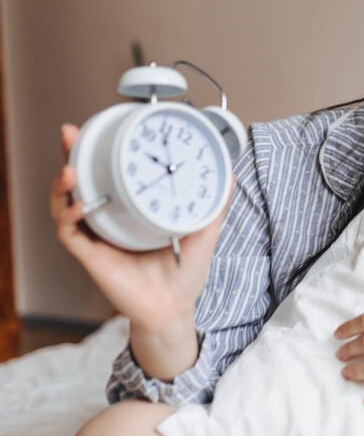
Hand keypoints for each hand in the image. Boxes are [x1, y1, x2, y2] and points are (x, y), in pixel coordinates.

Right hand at [50, 123, 233, 332]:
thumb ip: (215, 203)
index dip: (100, 150)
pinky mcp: (91, 256)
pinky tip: (78, 204)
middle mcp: (110, 219)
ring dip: (63, 183)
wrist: (175, 309)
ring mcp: (97, 236)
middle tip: (70, 132)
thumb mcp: (204, 230)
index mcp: (131, 209)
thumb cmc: (185, 272)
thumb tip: (229, 171)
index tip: (103, 126)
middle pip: (81, 181)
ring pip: (66, 203)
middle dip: (71, 155)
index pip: (110, 173)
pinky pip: (70, 233)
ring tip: (70, 168)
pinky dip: (69, 216)